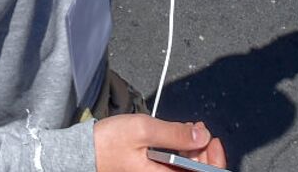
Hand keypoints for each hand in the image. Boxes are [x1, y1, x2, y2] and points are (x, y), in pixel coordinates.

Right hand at [92, 116, 226, 171]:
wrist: (83, 152)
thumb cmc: (107, 143)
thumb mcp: (144, 130)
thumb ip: (175, 133)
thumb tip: (202, 136)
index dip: (214, 160)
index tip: (211, 139)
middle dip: (204, 151)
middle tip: (199, 130)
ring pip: (186, 170)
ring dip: (193, 150)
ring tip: (188, 130)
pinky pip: (174, 168)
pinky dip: (180, 153)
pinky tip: (177, 138)